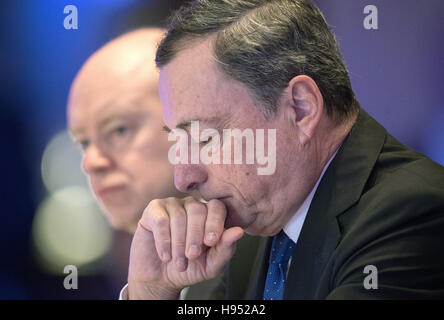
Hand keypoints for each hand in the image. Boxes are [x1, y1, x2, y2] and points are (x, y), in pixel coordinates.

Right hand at [127, 197, 243, 298]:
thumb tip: (238, 231)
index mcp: (209, 215)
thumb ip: (225, 248)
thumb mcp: (211, 264)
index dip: (214, 222)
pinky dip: (164, 240)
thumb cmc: (190, 268)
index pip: (217, 207)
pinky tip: (165, 255)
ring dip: (178, 243)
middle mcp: (192, 205)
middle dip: (195, 235)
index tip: (210, 242)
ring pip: (178, 216)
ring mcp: (172, 205)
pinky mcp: (153, 210)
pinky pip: (160, 219)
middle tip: (191, 256)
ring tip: (179, 263)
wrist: (161, 278)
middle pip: (197, 210)